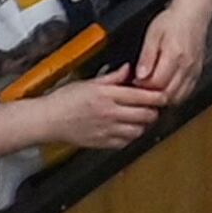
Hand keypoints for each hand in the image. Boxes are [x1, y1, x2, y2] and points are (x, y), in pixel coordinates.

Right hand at [39, 72, 171, 153]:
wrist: (48, 120)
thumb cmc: (64, 100)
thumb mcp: (89, 82)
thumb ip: (112, 77)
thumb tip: (129, 69)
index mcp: (107, 95)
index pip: (143, 96)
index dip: (158, 96)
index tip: (163, 95)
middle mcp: (110, 113)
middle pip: (146, 115)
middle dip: (153, 111)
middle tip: (152, 107)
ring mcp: (107, 130)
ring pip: (139, 130)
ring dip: (143, 125)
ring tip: (139, 118)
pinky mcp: (103, 143)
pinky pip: (126, 142)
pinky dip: (131, 137)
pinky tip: (126, 129)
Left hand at [133, 0, 211, 99]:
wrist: (193, 14)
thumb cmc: (172, 21)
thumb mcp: (152, 34)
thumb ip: (147, 56)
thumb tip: (140, 75)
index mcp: (174, 56)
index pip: (157, 83)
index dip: (142, 87)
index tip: (134, 81)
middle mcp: (186, 67)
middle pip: (168, 94)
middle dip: (151, 97)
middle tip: (140, 90)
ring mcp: (193, 72)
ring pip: (178, 98)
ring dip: (163, 99)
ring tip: (151, 92)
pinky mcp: (197, 74)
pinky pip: (186, 93)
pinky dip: (174, 97)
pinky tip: (165, 92)